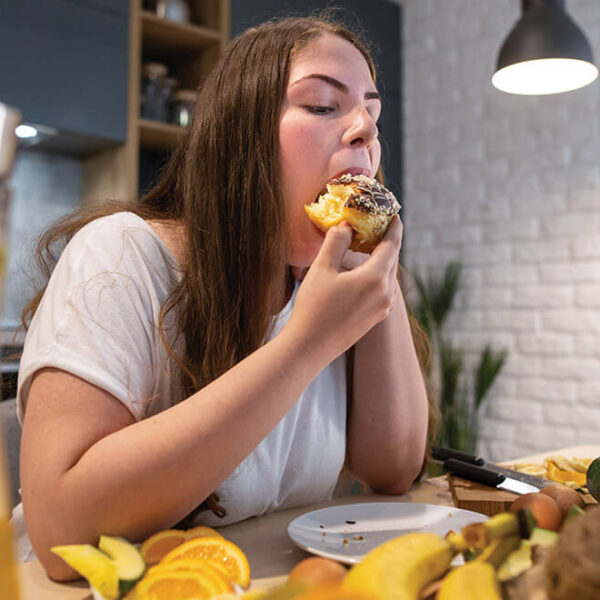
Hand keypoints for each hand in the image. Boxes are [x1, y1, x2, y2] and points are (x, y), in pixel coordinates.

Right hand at [286, 215, 402, 362]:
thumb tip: (347, 226)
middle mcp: (385, 294)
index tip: (394, 214)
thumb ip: (337, 242)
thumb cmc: (314, 307)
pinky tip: (363, 272)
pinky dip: (376, 275)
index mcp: (376, 278)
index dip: (393, 227)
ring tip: (369, 246)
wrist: (310, 347)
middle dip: (387, 241)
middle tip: (379, 225)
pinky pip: (382, 289)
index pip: (391, 245)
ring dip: (381, 259)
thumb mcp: (322, 268)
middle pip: (392, 260)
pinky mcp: (375, 318)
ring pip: (387, 276)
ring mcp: (382, 308)